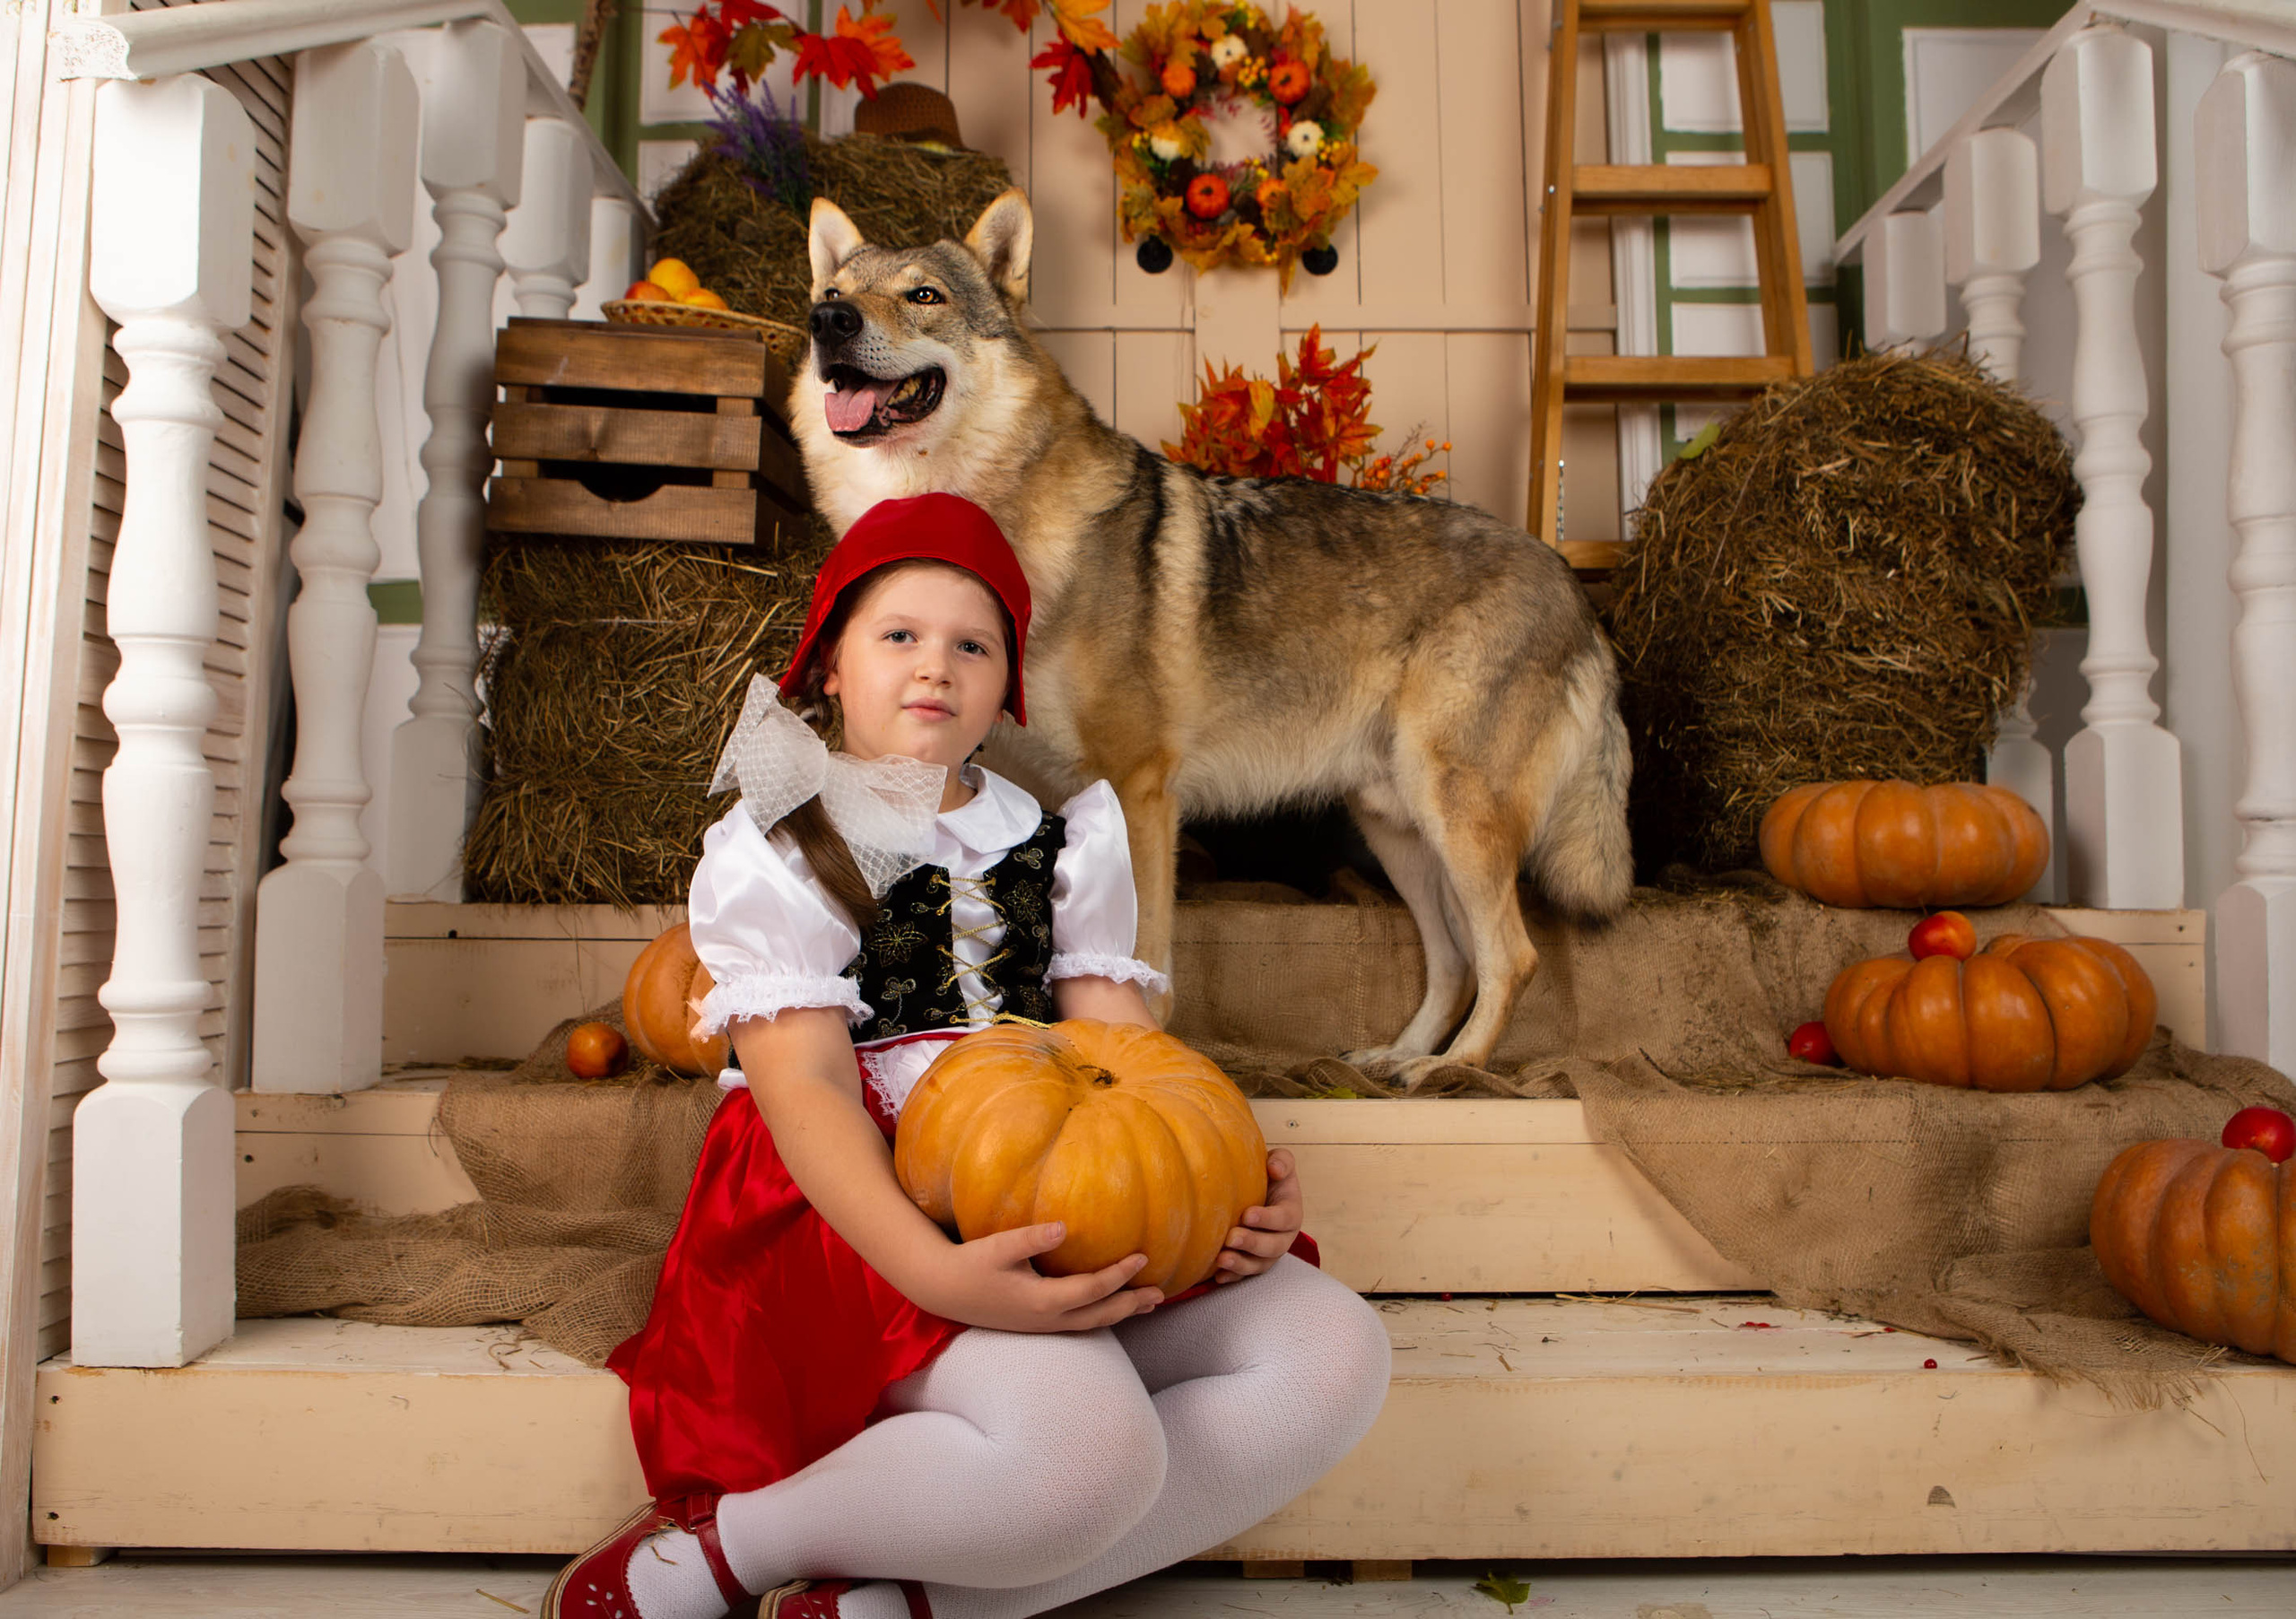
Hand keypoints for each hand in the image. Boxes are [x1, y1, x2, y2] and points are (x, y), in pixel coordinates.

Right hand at [923, 1221, 1163, 1332]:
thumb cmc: (970, 1264)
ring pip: (1091, 1324)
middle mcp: (1047, 1318)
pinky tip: (1107, 1307)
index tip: (1143, 1256)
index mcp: (1043, 1300)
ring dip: (1120, 1314)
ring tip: (1145, 1305)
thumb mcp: (999, 1246)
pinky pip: (1078, 1324)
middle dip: (1131, 1304)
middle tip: (1160, 1294)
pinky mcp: (1035, 1324)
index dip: (1121, 1274)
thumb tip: (1065, 1227)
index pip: (1094, 1289)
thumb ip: (1032, 1237)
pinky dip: (1100, 1315)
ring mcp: (1042, 1326)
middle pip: (1100, 1315)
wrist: (943, 1290)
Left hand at [1213, 1148, 1302, 1283]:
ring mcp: (1268, 1253)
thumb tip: (1275, 1169)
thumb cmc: (1268, 1175)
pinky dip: (1233, 1277)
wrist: (1259, 1190)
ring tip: (1221, 1260)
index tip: (1247, 1215)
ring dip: (1241, 1264)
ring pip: (1259, 1265)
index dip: (1268, 1219)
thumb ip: (1282, 1161)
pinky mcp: (1253, 1263)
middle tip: (1231, 1238)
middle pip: (1273, 1247)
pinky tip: (1218, 1275)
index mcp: (1291, 1212)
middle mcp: (1283, 1237)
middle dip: (1253, 1244)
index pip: (1285, 1218)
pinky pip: (1245, 1275)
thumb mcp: (1280, 1162)